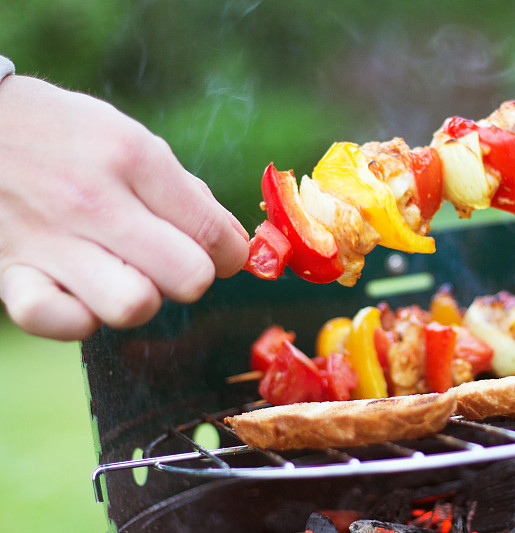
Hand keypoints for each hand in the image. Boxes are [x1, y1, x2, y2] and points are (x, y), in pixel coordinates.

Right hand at [0, 76, 249, 339]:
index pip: (213, 233)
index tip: (223, 254)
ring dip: (143, 298)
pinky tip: (84, 293)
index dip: (233, 254)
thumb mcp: (130, 136)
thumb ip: (187, 193)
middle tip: (175, 261)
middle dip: (194, 276)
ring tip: (127, 275)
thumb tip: (236, 244)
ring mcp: (50, 239)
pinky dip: (82, 318)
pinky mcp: (11, 271)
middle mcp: (94, 201)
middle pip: (189, 278)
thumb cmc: (64, 134)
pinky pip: (64, 323)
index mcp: (133, 158)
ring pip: (135, 307)